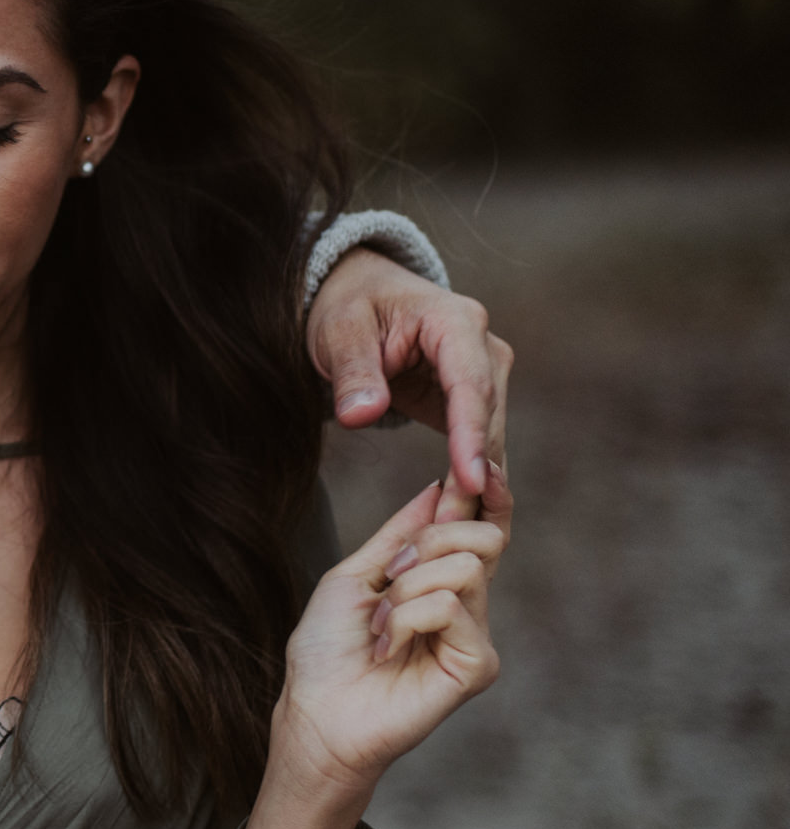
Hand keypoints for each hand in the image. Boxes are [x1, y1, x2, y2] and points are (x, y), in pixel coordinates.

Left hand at [278, 468, 507, 789]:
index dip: (488, 494)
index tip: (482, 464)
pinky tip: (388, 650)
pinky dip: (406, 618)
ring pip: (466, 566)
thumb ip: (400, 534)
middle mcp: (466, 606)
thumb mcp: (355, 575)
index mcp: (440, 582)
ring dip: (404, 589)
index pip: (481, 528)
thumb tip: (438, 487)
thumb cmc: (327, 651)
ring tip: (381, 627)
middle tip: (390, 578)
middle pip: (484, 535)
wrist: (315, 710)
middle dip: (428, 541)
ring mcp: (475, 636)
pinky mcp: (478, 665)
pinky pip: (451, 606)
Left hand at [307, 247, 513, 513]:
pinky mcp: (474, 397)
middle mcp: (483, 346)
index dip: (471, 436)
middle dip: (474, 473)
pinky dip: (467, 476)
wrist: (359, 295)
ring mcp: (484, 372)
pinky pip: (476, 441)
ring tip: (452, 533)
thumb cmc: (348, 308)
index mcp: (455, 321)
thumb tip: (361, 416)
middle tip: (452, 528)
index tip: (473, 482)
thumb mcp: (338, 332)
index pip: (471, 385)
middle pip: (488, 417)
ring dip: (474, 484)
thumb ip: (353, 373)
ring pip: (489, 435)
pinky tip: (456, 515)